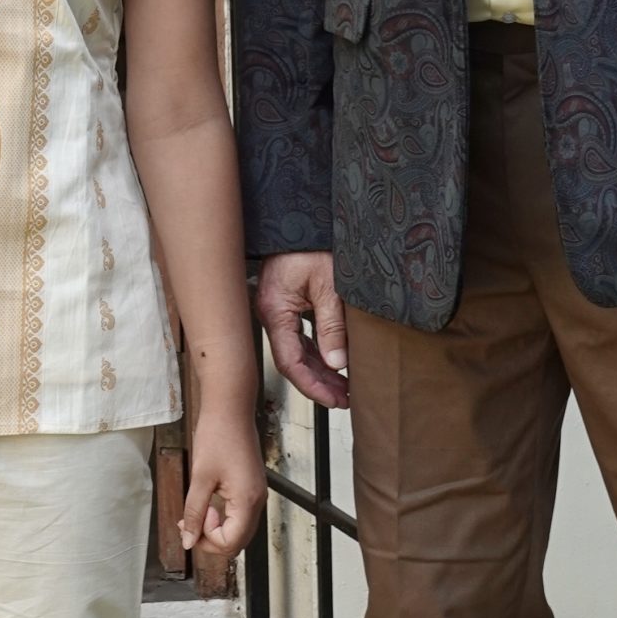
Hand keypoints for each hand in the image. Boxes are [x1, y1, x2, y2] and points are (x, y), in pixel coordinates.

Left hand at [180, 407, 267, 560]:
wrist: (229, 409)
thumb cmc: (217, 436)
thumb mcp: (200, 478)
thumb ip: (194, 513)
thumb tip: (188, 541)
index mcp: (247, 500)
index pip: (231, 542)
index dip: (207, 540)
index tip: (193, 520)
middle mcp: (257, 500)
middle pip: (238, 541)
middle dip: (211, 539)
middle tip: (190, 522)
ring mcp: (257, 494)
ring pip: (239, 529)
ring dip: (217, 529)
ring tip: (197, 513)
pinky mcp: (252, 487)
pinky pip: (240, 515)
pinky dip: (223, 518)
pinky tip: (207, 505)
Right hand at [256, 252, 349, 407]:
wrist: (300, 217)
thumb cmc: (311, 243)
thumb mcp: (329, 284)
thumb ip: (332, 325)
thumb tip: (338, 363)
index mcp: (275, 310)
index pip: (290, 362)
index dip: (312, 386)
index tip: (335, 400)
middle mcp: (272, 313)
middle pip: (293, 361)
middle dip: (319, 383)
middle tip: (345, 399)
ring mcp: (278, 309)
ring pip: (298, 350)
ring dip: (320, 370)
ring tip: (345, 386)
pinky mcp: (288, 303)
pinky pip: (301, 335)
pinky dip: (319, 351)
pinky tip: (335, 362)